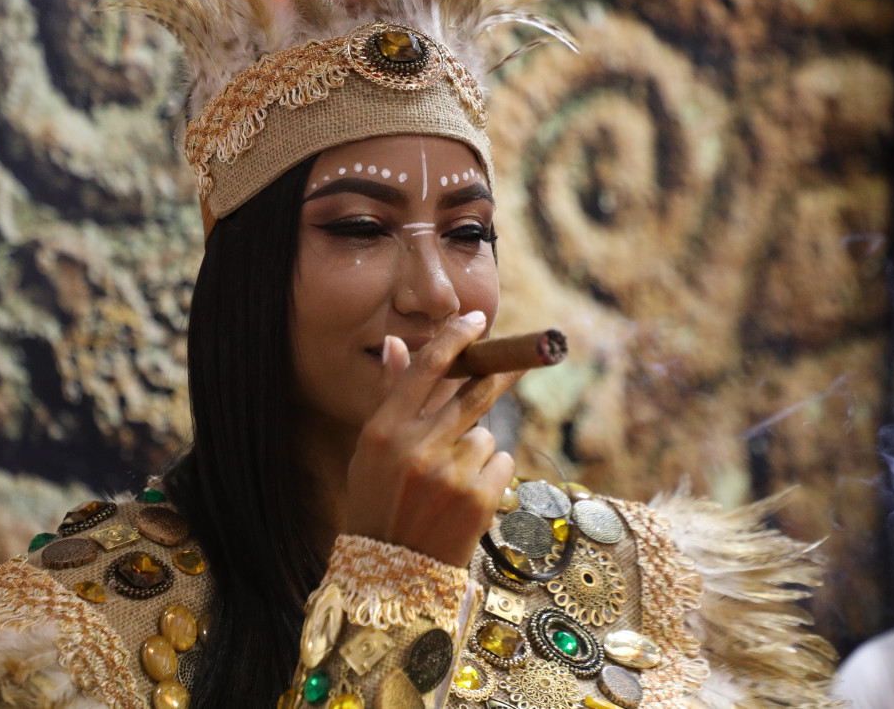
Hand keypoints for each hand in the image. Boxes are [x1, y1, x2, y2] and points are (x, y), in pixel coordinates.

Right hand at [345, 311, 523, 567]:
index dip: (456, 338)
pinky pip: (501, 462)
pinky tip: (465, 496)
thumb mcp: (371, 450)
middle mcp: (417, 446)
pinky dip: (490, 474)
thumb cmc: (378, 501)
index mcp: (385, 429)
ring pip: (486, 434)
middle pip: (474, 391)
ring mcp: (450, 473)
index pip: (427, 367)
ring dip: (477, 448)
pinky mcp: (479, 498)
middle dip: (501, 372)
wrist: (391, 572)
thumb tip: (396, 343)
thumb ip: (391, 396)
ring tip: (450, 479)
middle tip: (523, 357)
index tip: (477, 319)